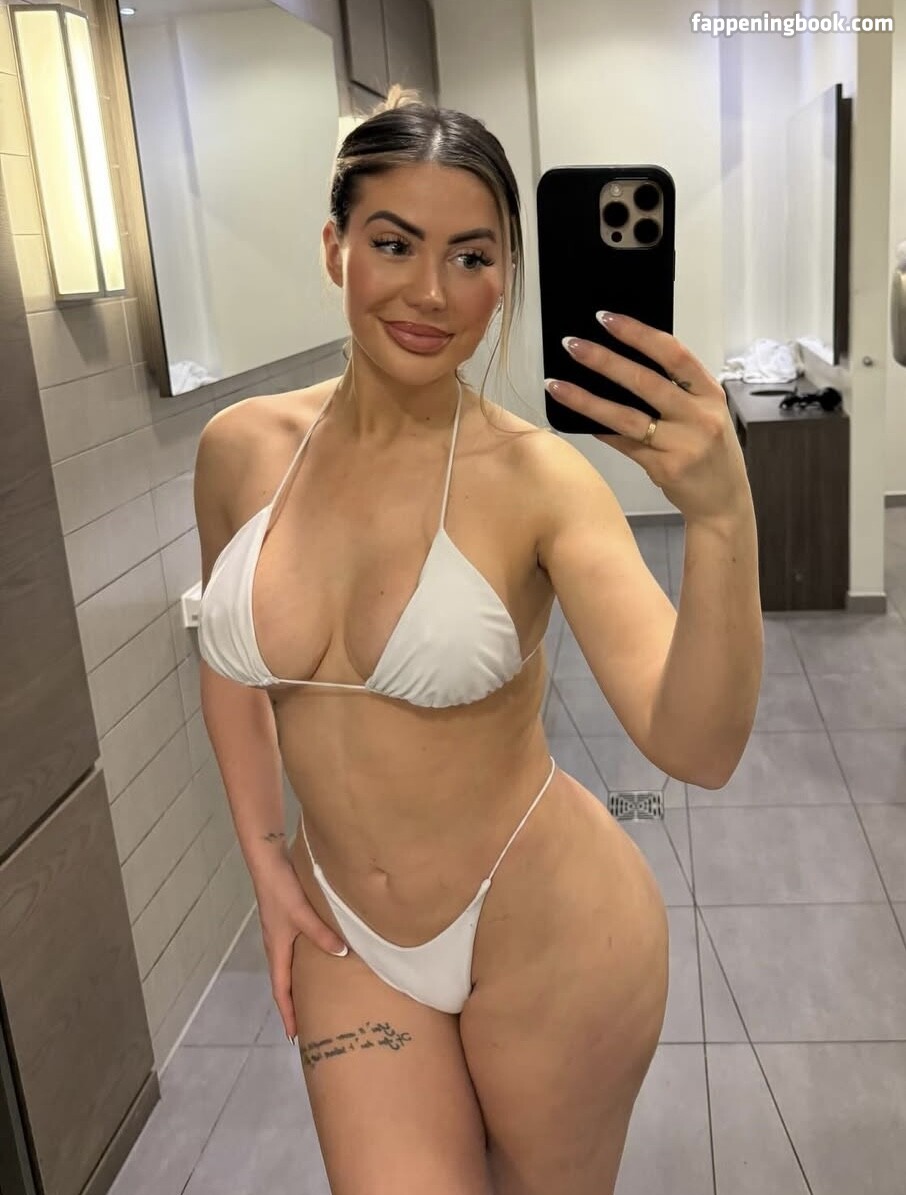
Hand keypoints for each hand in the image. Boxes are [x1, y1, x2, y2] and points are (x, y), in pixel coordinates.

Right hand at [253, 854, 347, 1041]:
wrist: (268, 860)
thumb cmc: (281, 889)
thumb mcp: (302, 913)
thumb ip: (321, 934)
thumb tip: (342, 955)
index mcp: (276, 949)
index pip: (281, 991)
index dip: (288, 1014)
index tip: (295, 1037)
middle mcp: (276, 945)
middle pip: (285, 982)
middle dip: (295, 1004)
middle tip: (310, 1023)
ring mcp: (281, 932)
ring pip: (290, 966)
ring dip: (300, 984)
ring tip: (317, 998)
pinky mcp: (287, 920)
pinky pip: (296, 951)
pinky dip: (305, 963)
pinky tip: (322, 959)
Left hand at [545, 311, 751, 523]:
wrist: (725, 502)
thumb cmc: (711, 452)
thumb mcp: (706, 413)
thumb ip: (677, 390)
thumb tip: (624, 361)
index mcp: (710, 393)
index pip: (673, 353)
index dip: (638, 333)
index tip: (606, 319)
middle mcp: (700, 416)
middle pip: (644, 381)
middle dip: (604, 360)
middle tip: (572, 344)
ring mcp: (683, 444)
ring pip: (626, 417)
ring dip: (587, 399)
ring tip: (556, 384)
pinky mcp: (665, 468)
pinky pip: (624, 445)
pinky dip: (600, 431)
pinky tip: (577, 420)